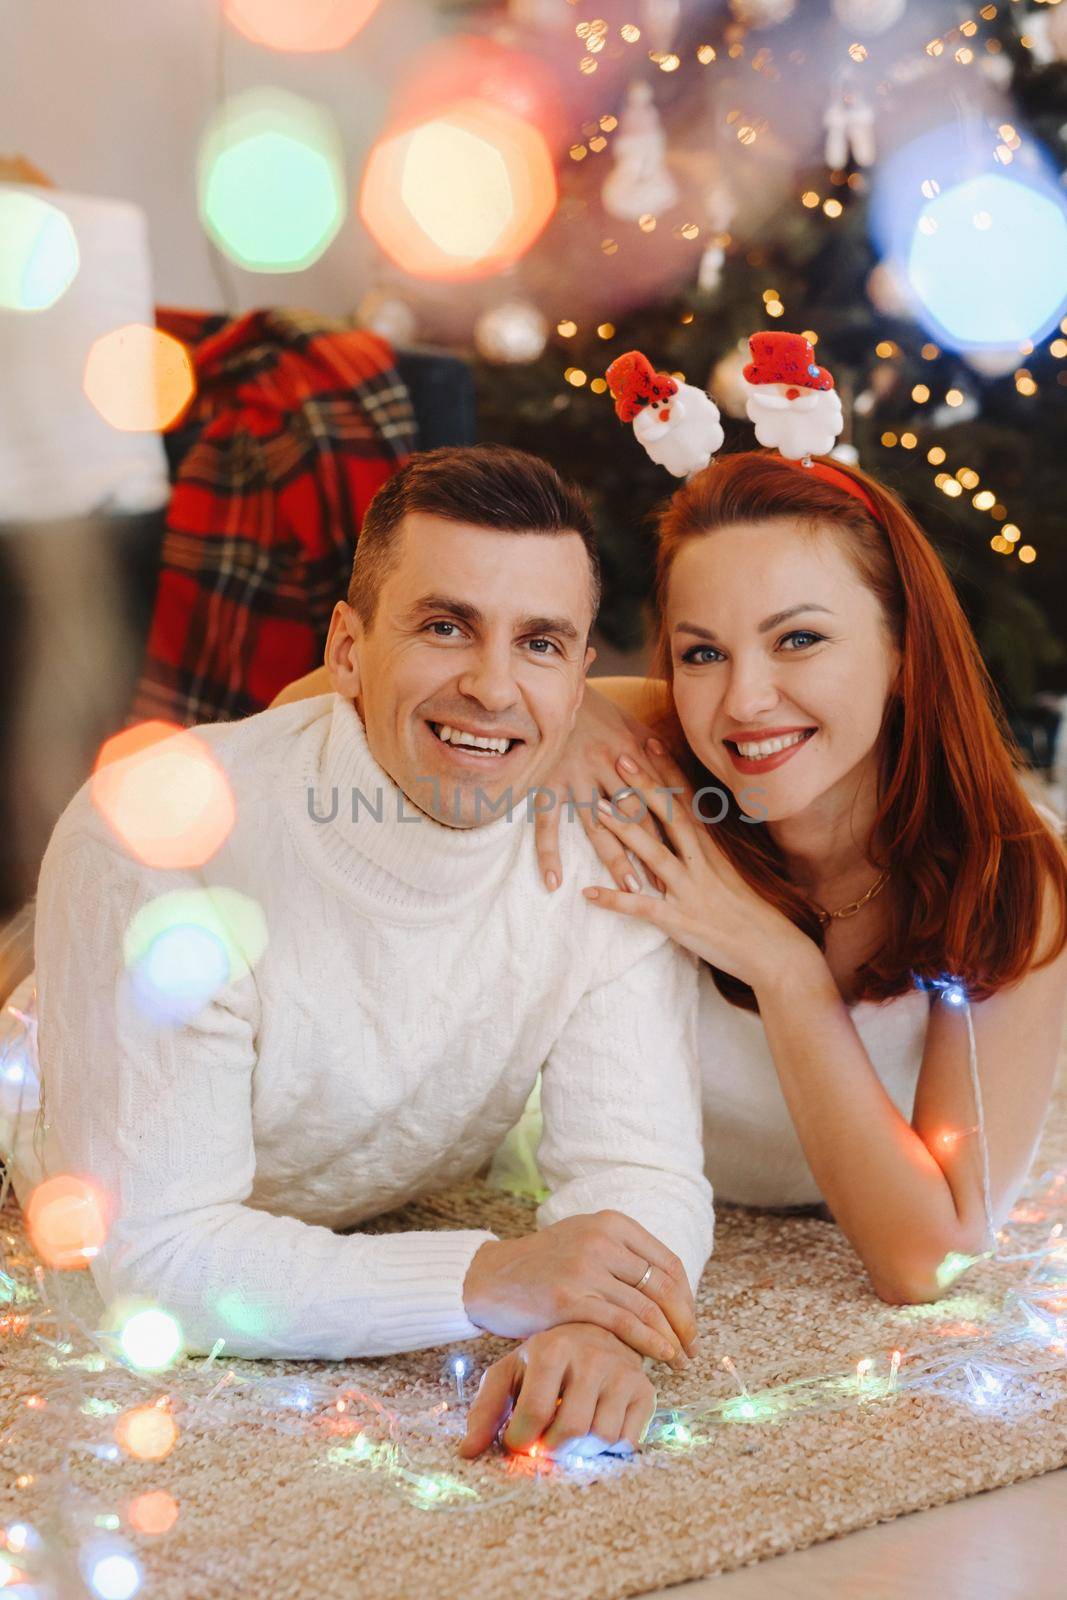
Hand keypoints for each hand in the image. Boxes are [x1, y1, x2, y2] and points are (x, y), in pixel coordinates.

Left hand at [458, 1323, 656, 1458]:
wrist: (597, 1333)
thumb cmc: (546, 1360)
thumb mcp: (511, 1374)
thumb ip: (486, 1411)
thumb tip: (465, 1453)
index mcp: (551, 1348)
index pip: (535, 1413)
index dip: (521, 1441)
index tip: (518, 1441)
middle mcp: (591, 1356)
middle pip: (571, 1430)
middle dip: (553, 1449)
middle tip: (546, 1442)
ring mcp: (622, 1371)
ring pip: (601, 1439)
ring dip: (582, 1449)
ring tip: (572, 1430)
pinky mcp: (645, 1389)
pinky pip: (628, 1441)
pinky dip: (609, 1448)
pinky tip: (596, 1425)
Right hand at [462, 1209, 695, 1367]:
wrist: (489, 1277)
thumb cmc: (542, 1268)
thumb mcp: (585, 1243)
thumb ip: (623, 1258)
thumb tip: (671, 1292)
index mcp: (612, 1222)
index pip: (667, 1263)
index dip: (686, 1298)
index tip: (690, 1325)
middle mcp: (602, 1239)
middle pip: (663, 1285)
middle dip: (685, 1322)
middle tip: (694, 1349)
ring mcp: (586, 1266)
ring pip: (648, 1306)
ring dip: (672, 1339)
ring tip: (680, 1361)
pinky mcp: (570, 1296)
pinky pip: (624, 1323)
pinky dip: (649, 1343)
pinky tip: (660, 1357)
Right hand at [535, 685, 665, 894]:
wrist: (556, 687)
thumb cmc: (599, 710)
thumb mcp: (633, 725)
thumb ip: (657, 753)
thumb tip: (683, 777)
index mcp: (635, 753)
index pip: (660, 798)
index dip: (676, 829)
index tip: (693, 858)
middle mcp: (609, 766)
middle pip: (636, 817)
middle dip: (654, 851)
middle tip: (671, 883)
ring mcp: (577, 776)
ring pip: (599, 825)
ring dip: (614, 858)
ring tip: (629, 888)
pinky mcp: (548, 781)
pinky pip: (547, 822)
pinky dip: (548, 852)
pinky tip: (553, 881)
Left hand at [581, 740, 814, 992]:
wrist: (775, 953)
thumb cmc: (754, 916)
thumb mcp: (732, 876)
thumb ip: (708, 854)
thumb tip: (690, 832)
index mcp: (712, 852)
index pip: (686, 803)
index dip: (667, 773)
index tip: (648, 743)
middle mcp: (701, 865)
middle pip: (670, 817)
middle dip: (644, 787)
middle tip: (618, 757)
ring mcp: (691, 892)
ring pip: (654, 854)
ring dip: (624, 831)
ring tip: (596, 810)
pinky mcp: (681, 921)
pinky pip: (643, 908)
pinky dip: (615, 900)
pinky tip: (588, 894)